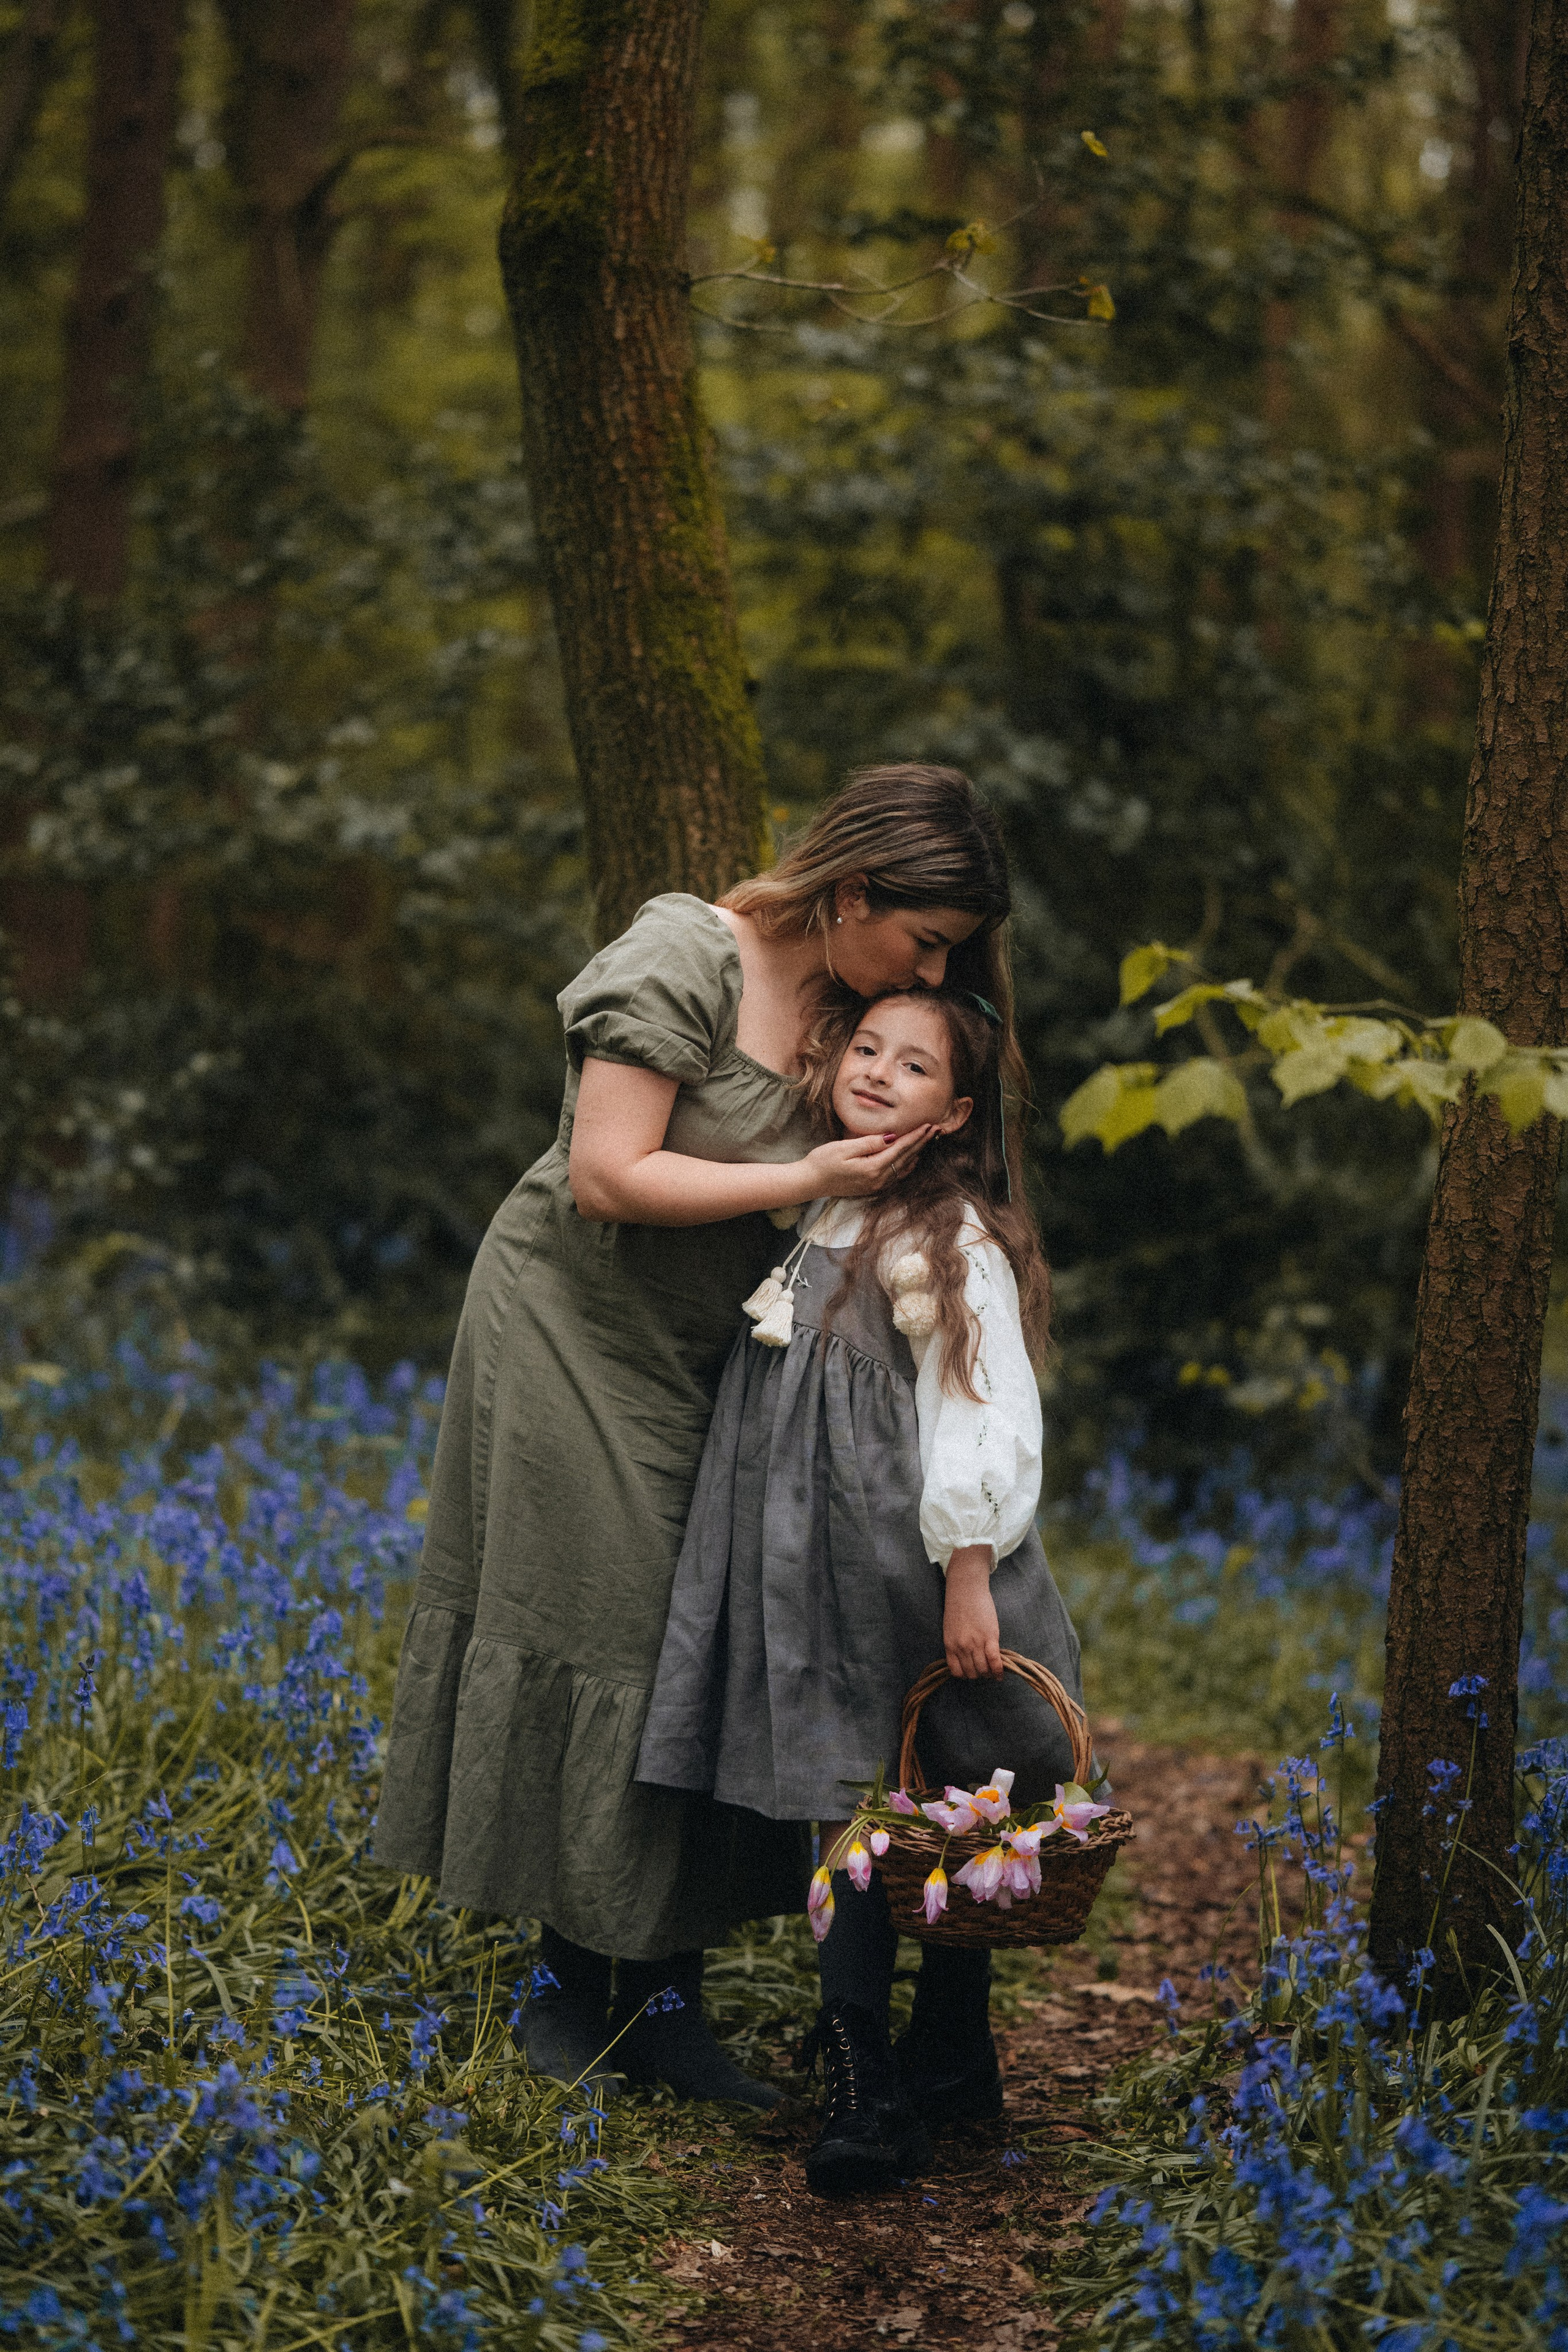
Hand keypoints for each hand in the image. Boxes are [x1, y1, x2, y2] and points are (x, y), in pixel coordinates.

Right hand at [798, 1126, 933, 1199]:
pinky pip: (896, 1175)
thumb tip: (892, 1137)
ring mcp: (876, 1185)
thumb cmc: (823, 1162)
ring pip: (903, 1167)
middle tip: (936, 1129)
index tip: (929, 1125)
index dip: (916, 1136)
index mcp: (873, 1168)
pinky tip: (912, 1158)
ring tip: (928, 1140)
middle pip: (906, 1158)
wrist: (809, 1182)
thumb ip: (870, 1143)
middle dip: (922, 1143)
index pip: (901, 1148)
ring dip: (917, 1153)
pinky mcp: (872, 1186)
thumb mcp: (844, 1148)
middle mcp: (878, 1179)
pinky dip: (907, 1164)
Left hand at [943, 1548, 1001, 1678]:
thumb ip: (956, 1644)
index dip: (966, 1675)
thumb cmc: (958, 1606)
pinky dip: (999, 1670)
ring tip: (993, 1670)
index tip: (972, 1672)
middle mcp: (962, 1647)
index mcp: (950, 1645)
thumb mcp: (951, 1629)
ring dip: (989, 1673)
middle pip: (972, 1672)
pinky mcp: (990, 1637)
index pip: (957, 1672)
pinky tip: (1000, 1673)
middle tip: (985, 1670)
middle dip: (979, 1675)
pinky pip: (994, 1661)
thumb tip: (966, 1658)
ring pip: (983, 1669)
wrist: (966, 1589)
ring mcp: (976, 1643)